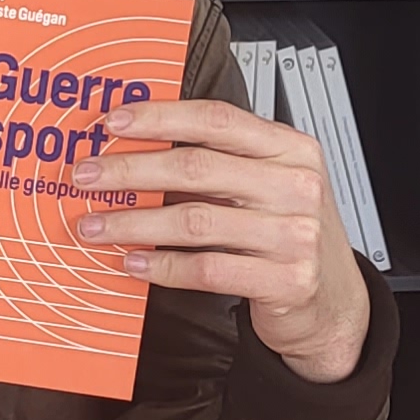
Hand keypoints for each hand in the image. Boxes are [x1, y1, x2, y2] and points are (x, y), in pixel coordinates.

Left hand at [69, 95, 371, 383]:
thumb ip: (214, 163)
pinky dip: (162, 266)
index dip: (160, 118)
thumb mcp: (263, 185)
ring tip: (95, 226)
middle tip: (87, 176)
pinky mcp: (287, 280)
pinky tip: (133, 262)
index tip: (113, 123)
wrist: (332, 301)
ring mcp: (295, 234)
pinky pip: (208, 270)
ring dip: (134, 222)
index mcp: (289, 148)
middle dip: (131, 170)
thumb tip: (130, 149)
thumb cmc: (286, 232)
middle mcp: (295, 185)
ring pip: (194, 221)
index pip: (217, 120)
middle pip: (196, 168)